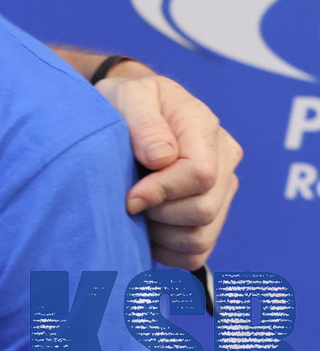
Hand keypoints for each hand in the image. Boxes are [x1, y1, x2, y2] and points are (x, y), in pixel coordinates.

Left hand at [97, 62, 241, 269]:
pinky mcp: (210, 216)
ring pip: (201, 237)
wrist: (130, 110)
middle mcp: (224, 162)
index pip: (201, 175)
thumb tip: (161, 159)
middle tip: (126, 202)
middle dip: (158, 213)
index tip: (129, 195)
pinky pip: (196, 253)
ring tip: (134, 214)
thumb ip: (143, 123)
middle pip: (203, 210)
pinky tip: (144, 232)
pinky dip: (167, 251)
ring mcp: (221, 191)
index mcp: (205, 129)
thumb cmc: (127, 102)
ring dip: (161, 235)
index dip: (162, 191)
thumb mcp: (129, 97)